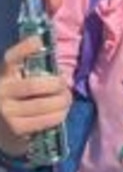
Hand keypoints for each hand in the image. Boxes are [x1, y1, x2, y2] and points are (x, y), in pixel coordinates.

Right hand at [0, 36, 70, 155]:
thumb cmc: (14, 98)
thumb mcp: (16, 80)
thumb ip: (31, 68)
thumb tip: (57, 61)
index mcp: (4, 75)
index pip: (11, 58)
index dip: (25, 48)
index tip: (39, 40)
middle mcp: (2, 92)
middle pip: (33, 85)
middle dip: (56, 84)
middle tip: (65, 84)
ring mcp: (7, 113)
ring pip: (41, 105)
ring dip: (61, 101)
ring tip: (67, 99)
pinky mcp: (15, 131)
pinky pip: (42, 121)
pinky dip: (57, 116)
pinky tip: (61, 112)